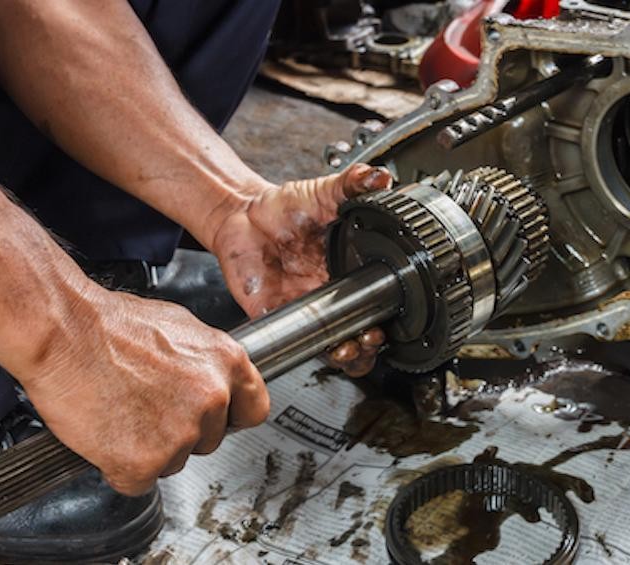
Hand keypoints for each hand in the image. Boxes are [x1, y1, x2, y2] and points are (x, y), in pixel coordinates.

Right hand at [14, 286, 268, 495]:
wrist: (63, 331)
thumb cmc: (108, 325)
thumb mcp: (178, 327)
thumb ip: (204, 361)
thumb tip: (211, 379)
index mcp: (225, 362)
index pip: (253, 410)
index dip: (229, 417)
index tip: (215, 420)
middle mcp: (212, 398)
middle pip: (209, 440)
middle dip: (180, 432)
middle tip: (144, 408)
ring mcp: (181, 433)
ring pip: (173, 462)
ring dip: (149, 450)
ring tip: (120, 413)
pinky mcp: (144, 462)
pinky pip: (138, 481)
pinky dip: (119, 468)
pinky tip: (106, 436)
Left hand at [211, 164, 392, 376]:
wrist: (241, 214)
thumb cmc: (283, 206)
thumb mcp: (324, 192)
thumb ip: (352, 184)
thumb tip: (381, 177)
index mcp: (348, 273)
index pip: (377, 307)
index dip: (387, 321)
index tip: (389, 322)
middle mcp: (331, 296)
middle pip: (360, 337)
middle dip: (370, 348)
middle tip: (370, 339)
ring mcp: (306, 310)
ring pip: (333, 349)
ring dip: (346, 358)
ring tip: (347, 350)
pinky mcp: (278, 316)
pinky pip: (295, 345)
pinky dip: (308, 353)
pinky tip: (317, 347)